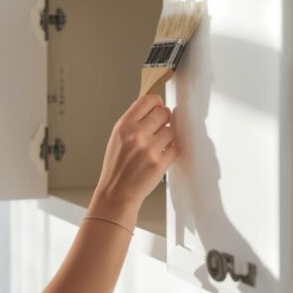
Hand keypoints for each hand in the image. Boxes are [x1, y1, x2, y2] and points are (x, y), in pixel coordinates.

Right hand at [90, 95, 179, 217]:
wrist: (116, 192)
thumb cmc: (116, 167)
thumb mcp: (117, 138)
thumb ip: (133, 122)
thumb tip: (153, 107)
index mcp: (124, 126)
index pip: (148, 100)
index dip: (156, 104)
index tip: (158, 108)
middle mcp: (136, 135)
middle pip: (163, 113)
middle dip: (164, 120)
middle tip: (159, 129)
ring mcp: (149, 149)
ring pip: (171, 131)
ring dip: (168, 138)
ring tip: (157, 146)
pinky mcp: (159, 163)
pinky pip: (176, 148)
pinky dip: (171, 152)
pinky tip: (161, 156)